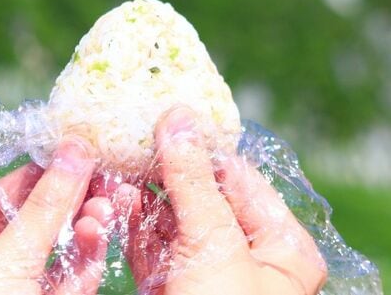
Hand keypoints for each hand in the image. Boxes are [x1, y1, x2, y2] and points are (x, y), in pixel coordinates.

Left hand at [0, 138, 112, 294]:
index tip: (69, 154)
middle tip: (102, 174)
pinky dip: (92, 254)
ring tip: (104, 205)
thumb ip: (44, 208)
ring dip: (87, 222)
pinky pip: (78, 277)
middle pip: (36, 222)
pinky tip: (100, 231)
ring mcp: (26, 293)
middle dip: (70, 196)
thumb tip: (75, 149)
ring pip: (62, 250)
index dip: (32, 174)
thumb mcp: (9, 260)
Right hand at [118, 106, 327, 294]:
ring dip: (141, 196)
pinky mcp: (174, 293)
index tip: (162, 113)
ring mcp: (209, 280)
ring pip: (172, 223)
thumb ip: (193, 181)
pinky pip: (153, 252)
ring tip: (110, 162)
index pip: (239, 178)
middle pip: (204, 197)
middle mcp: (249, 260)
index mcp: (283, 247)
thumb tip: (179, 117)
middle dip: (164, 169)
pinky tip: (107, 201)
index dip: (201, 145)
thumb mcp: (214, 246)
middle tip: (126, 135)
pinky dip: (130, 228)